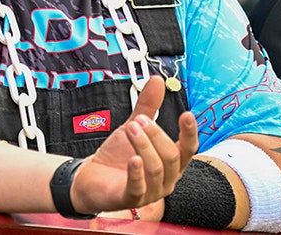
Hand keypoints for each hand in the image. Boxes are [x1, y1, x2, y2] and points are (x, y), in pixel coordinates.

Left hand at [70, 76, 197, 214]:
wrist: (90, 178)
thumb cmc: (117, 156)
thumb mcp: (133, 127)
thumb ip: (147, 107)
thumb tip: (157, 80)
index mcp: (171, 162)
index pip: (188, 148)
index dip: (189, 133)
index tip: (187, 114)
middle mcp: (166, 179)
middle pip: (171, 156)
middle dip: (155, 135)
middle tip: (138, 120)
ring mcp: (151, 192)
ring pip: (156, 169)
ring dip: (143, 146)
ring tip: (130, 129)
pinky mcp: (131, 199)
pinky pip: (139, 188)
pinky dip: (137, 172)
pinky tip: (133, 159)